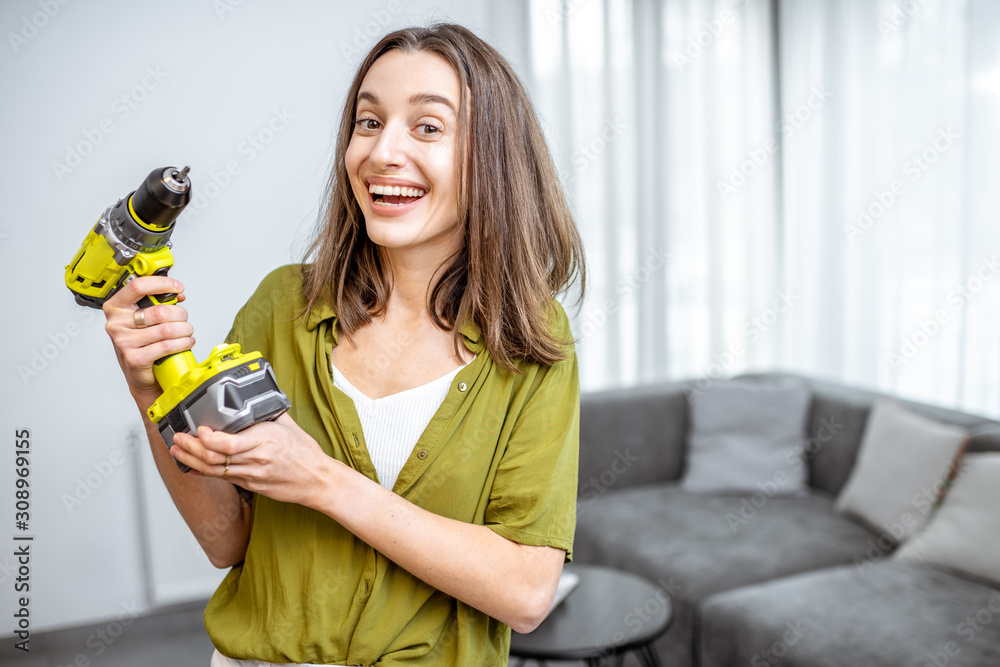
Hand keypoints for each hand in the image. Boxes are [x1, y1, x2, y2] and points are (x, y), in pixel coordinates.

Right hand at [102, 276, 194, 405]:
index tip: (178, 287)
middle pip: (159, 311)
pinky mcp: (134, 358)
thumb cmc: (142, 344)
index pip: (138, 286)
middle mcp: (116, 323)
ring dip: (184, 330)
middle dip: (180, 314)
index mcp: (116, 307)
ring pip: (166, 330)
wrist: (138, 374)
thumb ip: (156, 303)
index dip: (162, 284)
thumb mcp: (143, 319)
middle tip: (184, 319)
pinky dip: (182, 343)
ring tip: (187, 332)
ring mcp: (123, 342)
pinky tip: (186, 342)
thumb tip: (177, 294)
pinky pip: (166, 346)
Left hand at [170, 414, 331, 506]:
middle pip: (215, 457)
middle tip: (178, 437)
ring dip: (191, 459)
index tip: (198, 429)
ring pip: (213, 469)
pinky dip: (203, 471)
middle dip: (191, 447)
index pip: (229, 443)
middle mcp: (255, 458)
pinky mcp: (249, 484)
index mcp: (265, 440)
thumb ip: (268, 411)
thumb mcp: (289, 425)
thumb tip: (254, 397)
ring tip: (177, 450)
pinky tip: (191, 465)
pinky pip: (222, 478)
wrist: (316, 480)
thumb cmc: (305, 454)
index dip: (208, 439)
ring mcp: (251, 474)